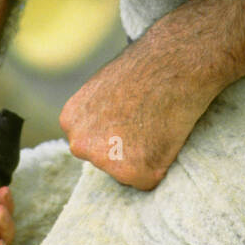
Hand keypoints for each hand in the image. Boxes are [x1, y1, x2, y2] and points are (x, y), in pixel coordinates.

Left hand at [59, 35, 212, 189]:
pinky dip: (161, 164)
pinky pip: (149, 180)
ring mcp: (105, 161)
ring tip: (157, 124)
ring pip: (127, 172)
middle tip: (147, 122)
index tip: (132, 116)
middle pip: (105, 160)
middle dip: (125, 149)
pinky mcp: (134, 173)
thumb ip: (97, 114)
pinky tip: (165, 135)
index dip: (117, 132)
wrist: (174, 63)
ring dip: (144, 157)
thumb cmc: (146, 68)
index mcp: (70, 121)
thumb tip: (107, 130)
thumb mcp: (104, 87)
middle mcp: (80, 144)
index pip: (92, 142)